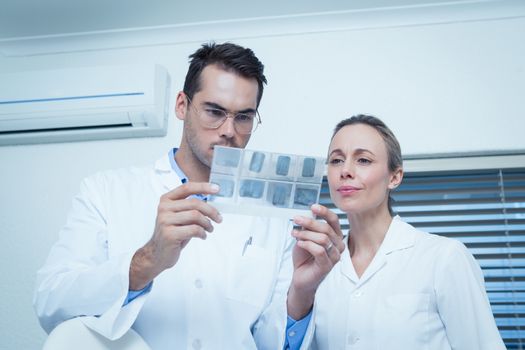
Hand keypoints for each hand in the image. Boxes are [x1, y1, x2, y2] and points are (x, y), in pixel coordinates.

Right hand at [129, 182, 221, 289]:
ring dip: (207, 223)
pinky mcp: (169, 234)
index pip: (187, 188)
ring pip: (196, 216)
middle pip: (195, 203)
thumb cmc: (172, 233)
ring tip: (210, 229)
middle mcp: (164, 208)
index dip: (203, 186)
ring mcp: (165, 221)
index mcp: (166, 200)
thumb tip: (210, 203)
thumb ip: (190, 207)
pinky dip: (203, 233)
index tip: (217, 188)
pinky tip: (202, 236)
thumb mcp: (179, 216)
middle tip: (219, 219)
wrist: (157, 254)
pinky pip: (194, 229)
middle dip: (211, 211)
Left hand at [287, 204, 344, 318]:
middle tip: (296, 219)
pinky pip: (318, 250)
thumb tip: (307, 214)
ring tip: (295, 234)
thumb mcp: (305, 237)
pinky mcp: (327, 266)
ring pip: (323, 239)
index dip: (324, 212)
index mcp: (335, 236)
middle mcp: (338, 245)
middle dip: (310, 222)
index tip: (313, 207)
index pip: (334, 220)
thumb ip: (308, 227)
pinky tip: (299, 243)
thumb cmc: (305, 256)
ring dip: (306, 234)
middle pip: (326, 228)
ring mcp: (334, 256)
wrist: (300, 276)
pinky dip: (307, 244)